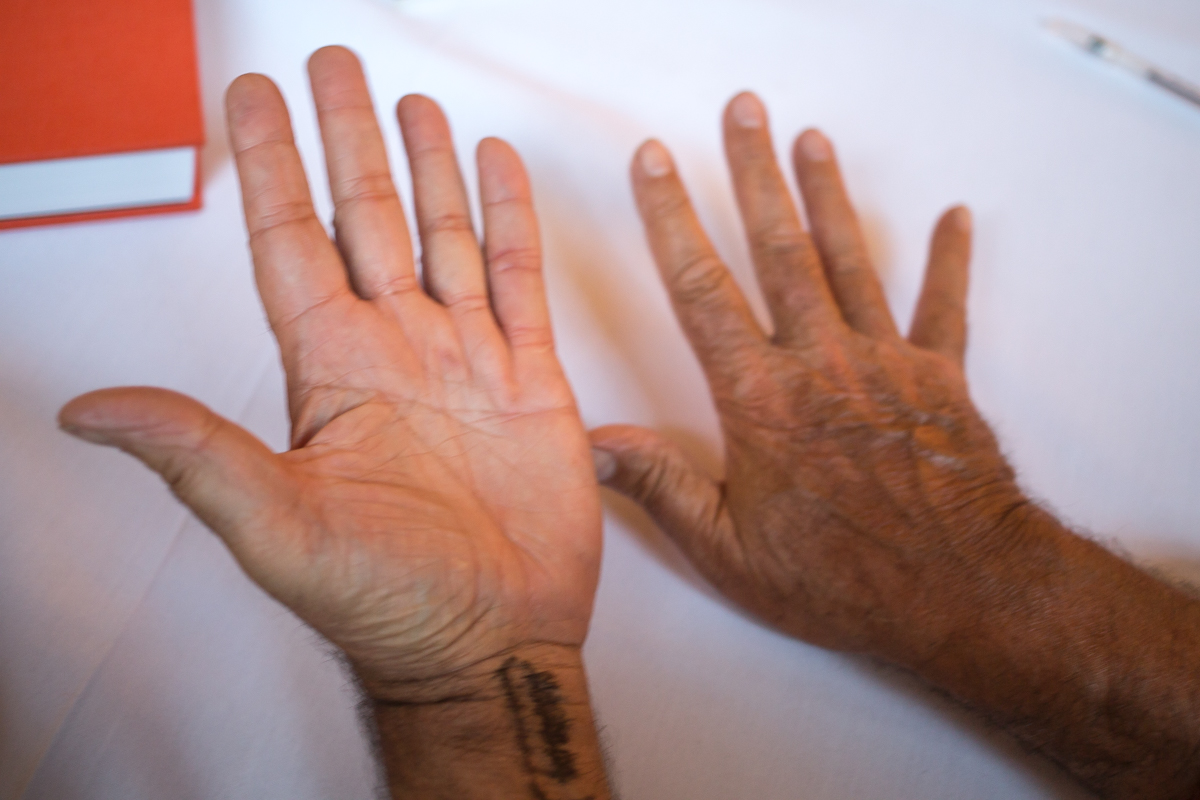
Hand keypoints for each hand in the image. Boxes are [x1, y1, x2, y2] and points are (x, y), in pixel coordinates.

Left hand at [60, 48, 600, 703]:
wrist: (491, 644)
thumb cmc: (388, 604)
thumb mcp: (279, 529)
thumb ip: (199, 456)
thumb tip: (91, 412)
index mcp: (333, 375)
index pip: (293, 246)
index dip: (275, 169)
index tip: (257, 100)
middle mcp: (397, 355)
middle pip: (367, 221)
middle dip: (350, 141)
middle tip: (335, 69)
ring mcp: (466, 364)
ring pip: (444, 239)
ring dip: (429, 170)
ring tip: (415, 108)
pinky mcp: (531, 384)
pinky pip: (520, 283)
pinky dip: (512, 224)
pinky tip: (497, 174)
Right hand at [591, 92, 1022, 663]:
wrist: (960, 590)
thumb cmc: (839, 578)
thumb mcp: (728, 549)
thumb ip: (662, 487)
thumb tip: (594, 442)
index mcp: (760, 398)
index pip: (701, 291)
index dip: (673, 220)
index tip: (657, 163)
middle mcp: (820, 362)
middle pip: (779, 249)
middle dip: (755, 174)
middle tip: (744, 111)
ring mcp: (884, 363)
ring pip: (849, 261)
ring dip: (827, 196)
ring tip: (812, 139)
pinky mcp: (940, 379)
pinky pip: (945, 309)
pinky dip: (950, 262)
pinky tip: (956, 218)